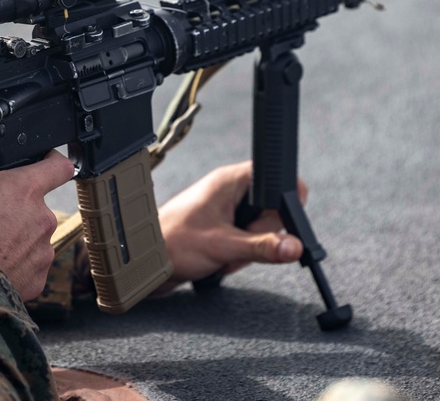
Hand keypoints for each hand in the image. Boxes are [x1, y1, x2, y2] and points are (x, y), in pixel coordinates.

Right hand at [0, 150, 73, 300]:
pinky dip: (15, 264)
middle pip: (36, 206)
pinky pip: (29, 263)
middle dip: (17, 209)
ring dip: (16, 238)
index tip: (44, 163)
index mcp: (25, 189)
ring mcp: (44, 248)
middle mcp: (43, 216)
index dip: (52, 161)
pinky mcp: (39, 276)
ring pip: (32, 236)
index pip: (59, 166)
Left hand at [154, 160, 307, 294]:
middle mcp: (230, 191)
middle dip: (259, 236)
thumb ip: (262, 247)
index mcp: (231, 181)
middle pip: (272, 211)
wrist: (145, 260)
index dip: (282, 203)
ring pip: (260, 230)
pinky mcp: (222, 228)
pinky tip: (221, 260)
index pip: (276, 180)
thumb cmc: (172, 242)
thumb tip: (294, 247)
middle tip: (238, 243)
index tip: (275, 225)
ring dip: (248, 249)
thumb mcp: (223, 246)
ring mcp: (226, 210)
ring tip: (225, 255)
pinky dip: (238, 255)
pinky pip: (246, 242)